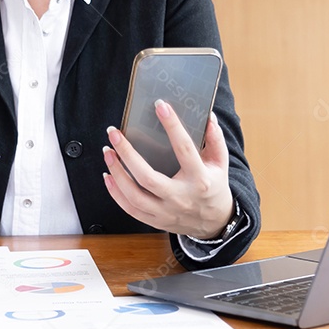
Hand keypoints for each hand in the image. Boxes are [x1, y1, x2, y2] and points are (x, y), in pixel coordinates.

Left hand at [103, 100, 233, 239]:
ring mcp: (166, 212)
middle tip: (114, 134)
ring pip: (134, 195)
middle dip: (127, 153)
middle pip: (147, 177)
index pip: (184, 149)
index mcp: (199, 180)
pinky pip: (130, 208)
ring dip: (117, 172)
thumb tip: (208, 116)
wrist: (214, 223)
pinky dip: (115, 192)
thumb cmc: (214, 187)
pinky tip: (108, 175)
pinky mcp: (156, 220)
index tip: (160, 106)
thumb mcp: (220, 163)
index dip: (173, 126)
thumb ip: (215, 139)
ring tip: (108, 151)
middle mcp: (180, 198)